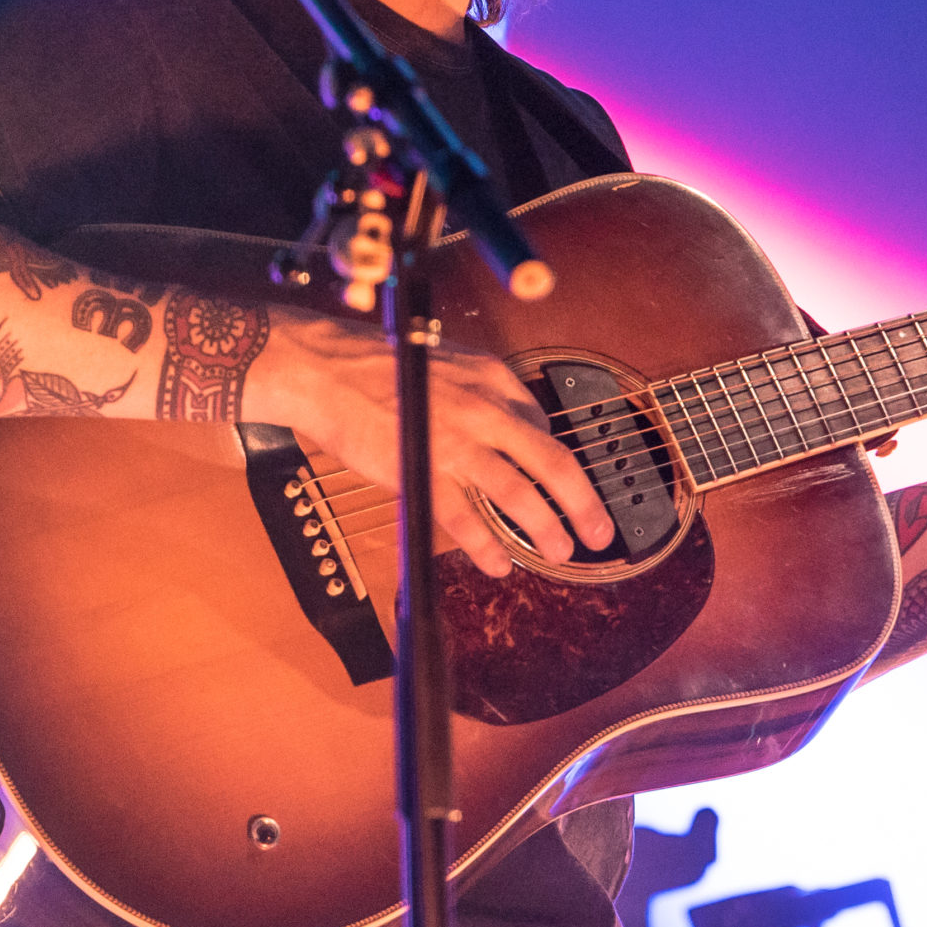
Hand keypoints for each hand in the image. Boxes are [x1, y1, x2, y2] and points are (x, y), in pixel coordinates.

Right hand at [252, 312, 613, 577]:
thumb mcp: (450, 362)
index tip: (568, 487)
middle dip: (584, 503)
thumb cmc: (381, 364)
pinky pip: (464, 520)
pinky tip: (499, 564)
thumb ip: (485, 392)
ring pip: (517, 496)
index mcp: (493, 379)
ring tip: (560, 552)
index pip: (543, 426)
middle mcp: (484, 411)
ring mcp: (455, 445)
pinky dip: (486, 547)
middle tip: (600, 531)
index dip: (559, 463)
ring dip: (545, 530)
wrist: (326, 370)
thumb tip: (517, 424)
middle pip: (552, 463)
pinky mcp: (421, 473)